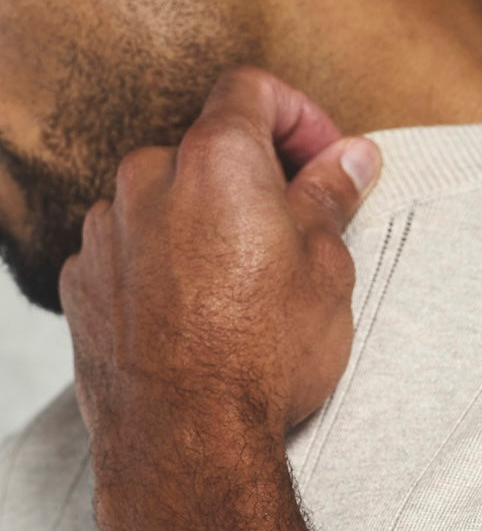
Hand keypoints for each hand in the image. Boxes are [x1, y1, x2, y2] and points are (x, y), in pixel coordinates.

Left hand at [59, 66, 380, 476]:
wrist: (189, 441)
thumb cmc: (262, 359)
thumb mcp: (326, 273)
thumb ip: (331, 199)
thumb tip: (349, 158)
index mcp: (217, 159)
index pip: (251, 90)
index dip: (297, 114)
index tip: (322, 158)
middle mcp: (148, 178)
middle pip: (204, 152)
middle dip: (251, 184)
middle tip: (293, 237)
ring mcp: (106, 230)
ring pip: (163, 204)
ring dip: (201, 227)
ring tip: (241, 293)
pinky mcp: (83, 282)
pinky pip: (129, 253)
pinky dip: (161, 268)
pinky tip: (195, 319)